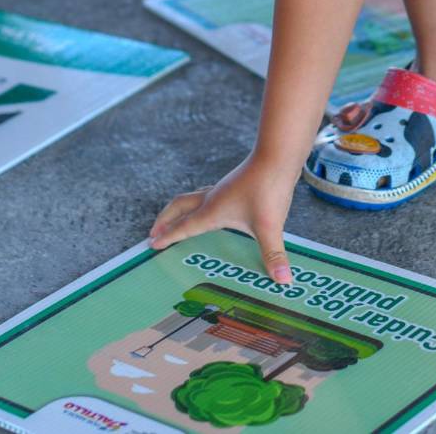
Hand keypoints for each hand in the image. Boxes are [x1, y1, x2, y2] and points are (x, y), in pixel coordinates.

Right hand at [149, 153, 296, 283]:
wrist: (278, 155)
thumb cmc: (268, 187)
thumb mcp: (269, 226)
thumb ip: (273, 254)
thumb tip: (283, 281)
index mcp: (213, 210)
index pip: (184, 227)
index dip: (168, 237)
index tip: (152, 245)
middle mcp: (213, 198)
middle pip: (180, 207)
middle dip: (165, 220)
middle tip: (154, 233)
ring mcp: (223, 188)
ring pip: (193, 198)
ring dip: (180, 209)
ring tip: (176, 220)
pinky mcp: (235, 182)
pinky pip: (208, 194)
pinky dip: (200, 203)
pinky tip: (213, 209)